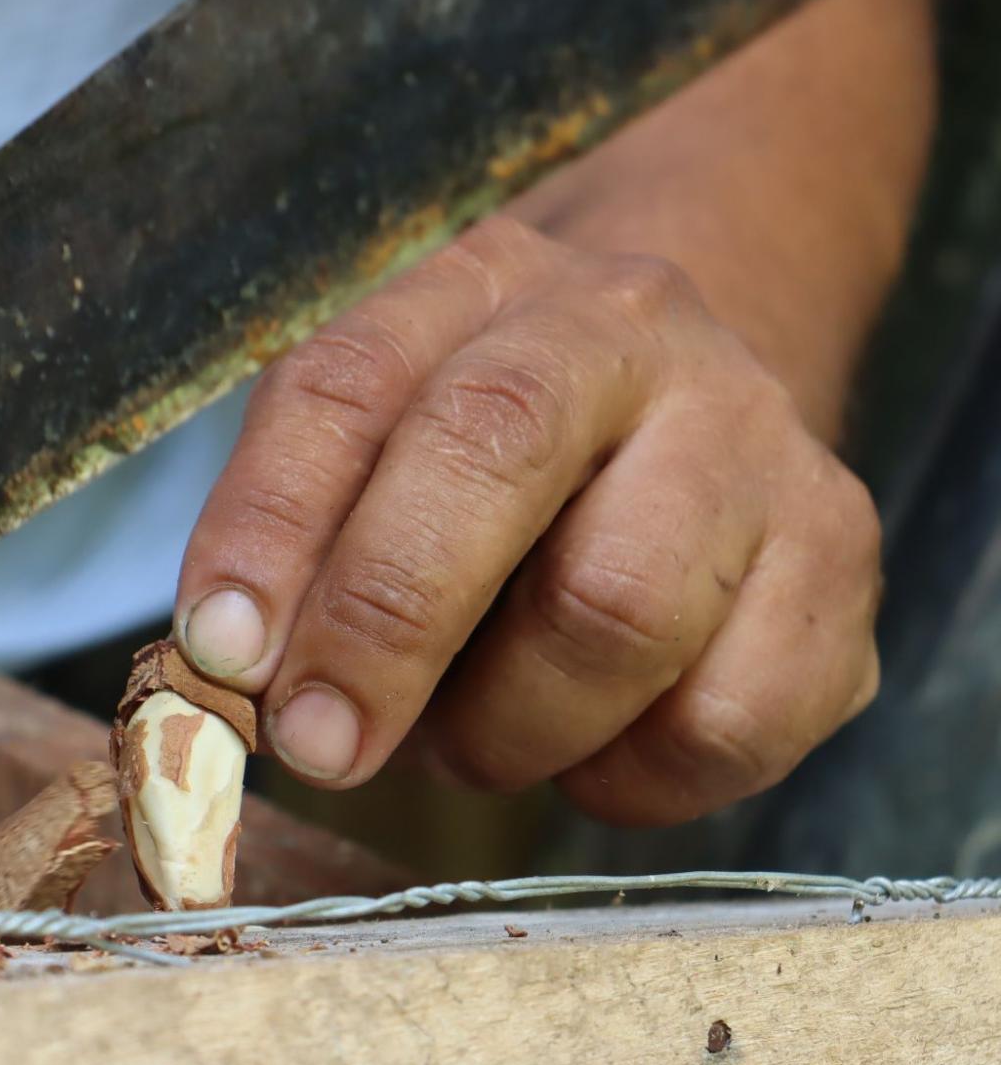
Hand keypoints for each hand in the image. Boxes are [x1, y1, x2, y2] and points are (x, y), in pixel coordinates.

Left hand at [175, 215, 881, 824]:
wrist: (691, 405)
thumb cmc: (486, 464)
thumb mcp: (368, 456)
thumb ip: (288, 544)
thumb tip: (230, 675)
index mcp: (480, 287)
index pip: (349, 386)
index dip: (269, 528)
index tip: (223, 657)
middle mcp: (630, 335)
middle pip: (495, 453)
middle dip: (386, 625)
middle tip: (321, 744)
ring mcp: (757, 445)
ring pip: (618, 613)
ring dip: (506, 725)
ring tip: (471, 738)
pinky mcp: (840, 569)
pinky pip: (721, 725)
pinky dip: (624, 777)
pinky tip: (590, 745)